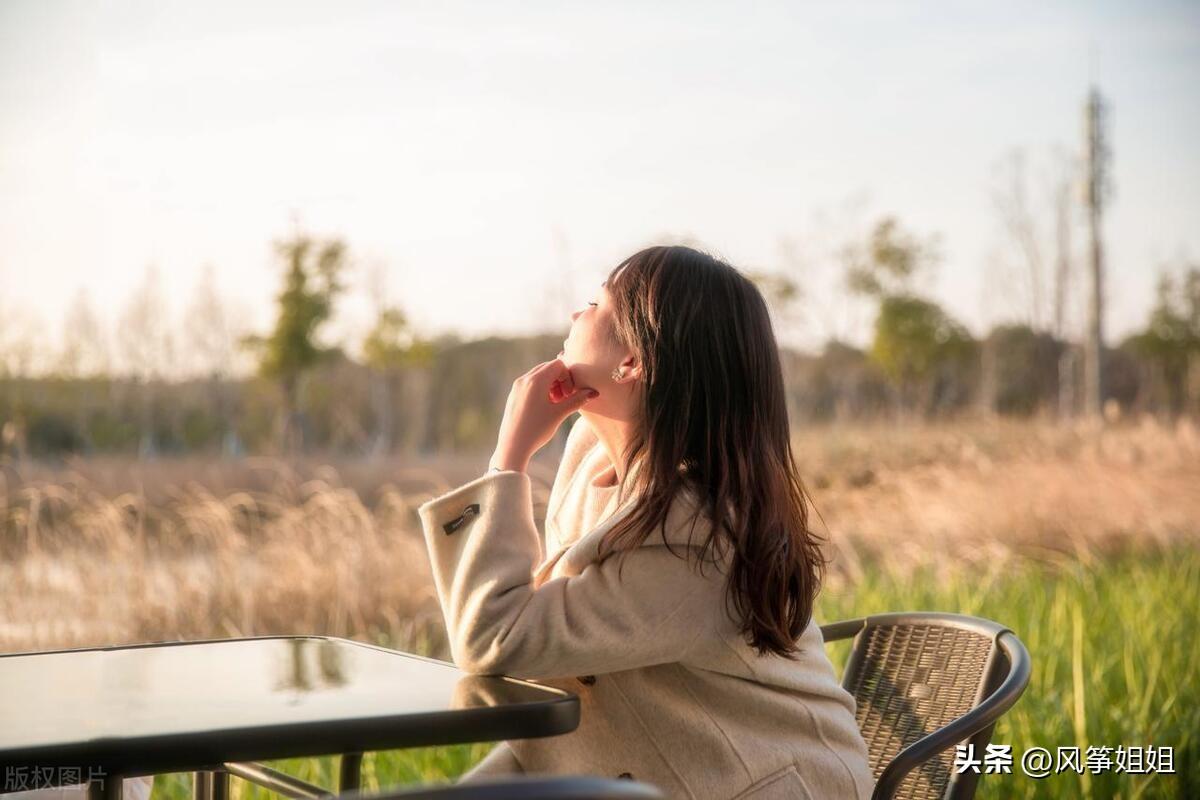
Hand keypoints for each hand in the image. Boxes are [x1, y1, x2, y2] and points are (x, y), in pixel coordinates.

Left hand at [489, 358, 598, 472]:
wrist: (512, 446)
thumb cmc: (537, 430)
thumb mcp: (559, 414)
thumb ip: (577, 400)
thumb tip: (593, 392)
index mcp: (536, 380)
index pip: (558, 364)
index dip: (568, 377)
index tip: (569, 394)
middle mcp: (524, 379)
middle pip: (548, 368)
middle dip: (560, 380)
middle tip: (563, 399)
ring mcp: (517, 387)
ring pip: (539, 375)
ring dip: (551, 385)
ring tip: (554, 404)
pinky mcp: (513, 395)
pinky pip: (530, 384)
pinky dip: (541, 390)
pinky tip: (544, 407)